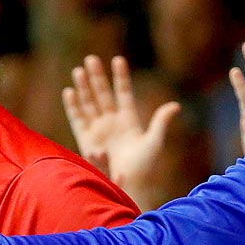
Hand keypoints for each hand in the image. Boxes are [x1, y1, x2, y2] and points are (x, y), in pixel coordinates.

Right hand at [61, 55, 180, 188]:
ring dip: (83, 87)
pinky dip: (73, 106)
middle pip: (102, 94)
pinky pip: (77, 120)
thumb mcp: (154, 142)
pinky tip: (69, 92)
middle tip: (90, 59)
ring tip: (78, 70)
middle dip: (97, 76)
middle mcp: (112, 122)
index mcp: (129, 120)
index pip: (124, 93)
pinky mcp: (86, 141)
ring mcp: (99, 130)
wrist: (130, 186)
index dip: (121, 77)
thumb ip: (161, 122)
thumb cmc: (145, 167)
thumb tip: (175, 106)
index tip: (118, 60)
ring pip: (89, 103)